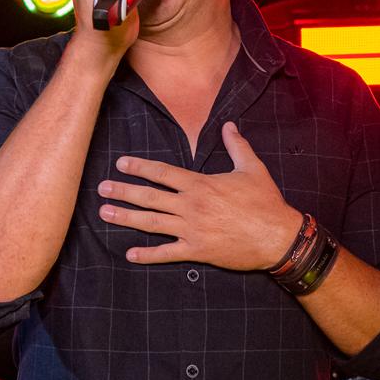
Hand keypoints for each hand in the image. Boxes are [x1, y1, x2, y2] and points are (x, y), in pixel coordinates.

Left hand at [99, 121, 300, 270]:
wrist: (278, 237)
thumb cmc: (266, 202)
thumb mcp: (252, 168)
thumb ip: (236, 145)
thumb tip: (229, 125)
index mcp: (200, 184)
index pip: (162, 173)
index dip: (139, 167)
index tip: (121, 163)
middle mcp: (191, 206)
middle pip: (149, 196)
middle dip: (123, 192)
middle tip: (102, 189)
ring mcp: (192, 229)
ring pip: (152, 222)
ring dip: (126, 218)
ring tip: (105, 214)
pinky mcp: (197, 250)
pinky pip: (167, 253)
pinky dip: (147, 255)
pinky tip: (130, 254)